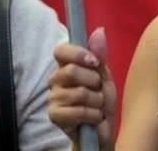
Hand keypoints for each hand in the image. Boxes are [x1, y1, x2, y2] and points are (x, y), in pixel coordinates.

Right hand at [49, 27, 116, 149]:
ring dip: (96, 101)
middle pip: (71, 71)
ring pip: (79, 92)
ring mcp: (53, 98)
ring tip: (97, 105)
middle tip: (98, 89)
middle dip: (94, 82)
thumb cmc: (101, 99)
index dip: (78, 54)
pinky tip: (93, 117)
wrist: (102, 128)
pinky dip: (93, 115)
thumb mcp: (104, 75)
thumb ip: (99, 55)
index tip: (95, 63)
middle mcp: (55, 80)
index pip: (61, 51)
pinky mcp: (54, 116)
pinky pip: (77, 111)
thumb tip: (99, 30)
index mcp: (66, 66)